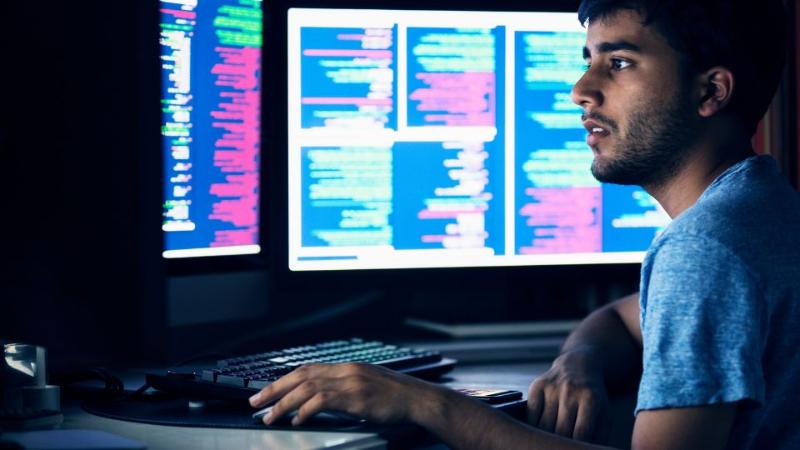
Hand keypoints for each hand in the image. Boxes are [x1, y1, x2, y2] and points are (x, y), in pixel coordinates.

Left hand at [249, 362, 436, 425]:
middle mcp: (345, 370)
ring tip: (270, 416)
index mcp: (346, 367)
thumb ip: (344, 389)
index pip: (307, 369)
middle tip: (256, 401)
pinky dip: (304, 410)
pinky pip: (322, 401)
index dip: (284, 379)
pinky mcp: (355, 397)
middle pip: (301, 375)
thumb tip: (320, 400)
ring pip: (306, 388)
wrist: (418, 399)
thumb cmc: (395, 397)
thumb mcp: (366, 387)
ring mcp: (350, 382)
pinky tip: (296, 420)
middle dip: (275, 389)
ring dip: (284, 403)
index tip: (268, 390)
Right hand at [527, 349, 607, 441]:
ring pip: (543, 425)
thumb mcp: (604, 412)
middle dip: (560, 445)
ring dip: (546, 437)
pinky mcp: (537, 385)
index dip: (575, 447)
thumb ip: (600, 434)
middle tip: (559, 448)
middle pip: (560, 431)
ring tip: (550, 441)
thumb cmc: (592, 396)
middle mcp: (570, 391)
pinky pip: (530, 414)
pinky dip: (533, 426)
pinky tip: (539, 430)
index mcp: (590, 399)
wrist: (577, 365)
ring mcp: (552, 387)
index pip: (580, 433)